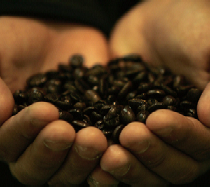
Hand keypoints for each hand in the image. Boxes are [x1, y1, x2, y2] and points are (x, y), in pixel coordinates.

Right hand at [0, 16, 108, 185]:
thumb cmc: (21, 41)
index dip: (24, 132)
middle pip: (39, 167)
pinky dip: (108, 156)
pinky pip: (101, 154)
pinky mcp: (96, 131)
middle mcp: (38, 140)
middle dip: (51, 152)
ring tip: (94, 139)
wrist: (58, 33)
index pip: (10, 145)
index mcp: (10, 127)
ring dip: (81, 159)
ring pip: (70, 168)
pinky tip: (116, 147)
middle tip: (66, 131)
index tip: (44, 110)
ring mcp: (69, 138)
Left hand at [87, 0, 209, 185]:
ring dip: (129, 164)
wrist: (153, 24)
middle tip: (129, 135)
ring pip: (146, 166)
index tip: (156, 120)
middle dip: (151, 152)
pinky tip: (97, 160)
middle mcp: (179, 136)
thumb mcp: (209, 46)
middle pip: (173, 164)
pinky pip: (120, 154)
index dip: (181, 136)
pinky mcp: (125, 130)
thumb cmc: (188, 29)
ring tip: (109, 154)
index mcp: (203, 122)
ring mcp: (152, 136)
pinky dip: (108, 162)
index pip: (200, 144)